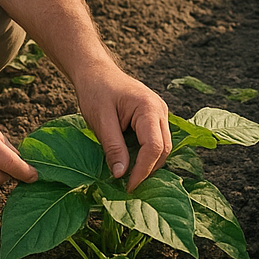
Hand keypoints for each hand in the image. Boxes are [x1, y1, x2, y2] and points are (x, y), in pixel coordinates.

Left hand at [76, 68, 170, 191]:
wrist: (94, 71)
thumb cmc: (95, 90)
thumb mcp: (100, 120)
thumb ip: (113, 147)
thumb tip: (121, 175)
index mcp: (148, 108)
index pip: (154, 147)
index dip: (142, 171)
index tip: (127, 186)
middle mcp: (160, 110)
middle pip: (164, 149)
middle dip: (148, 170)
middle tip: (128, 186)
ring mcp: (159, 114)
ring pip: (163, 147)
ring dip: (148, 164)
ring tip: (129, 178)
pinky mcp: (153, 118)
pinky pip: (156, 141)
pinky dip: (146, 155)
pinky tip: (132, 164)